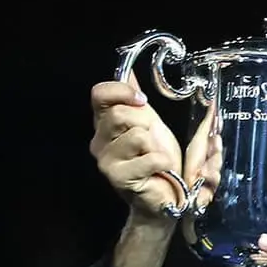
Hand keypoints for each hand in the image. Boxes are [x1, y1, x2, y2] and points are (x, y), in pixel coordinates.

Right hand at [89, 72, 218, 223]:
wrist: (167, 196)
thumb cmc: (158, 161)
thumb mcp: (150, 123)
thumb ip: (136, 100)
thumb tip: (127, 71)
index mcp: (104, 124)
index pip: (99, 94)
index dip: (122, 91)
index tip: (142, 100)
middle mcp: (99, 141)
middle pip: (121, 114)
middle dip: (147, 124)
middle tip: (153, 140)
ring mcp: (106, 161)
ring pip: (137, 136)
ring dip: (156, 146)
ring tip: (155, 158)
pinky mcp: (120, 178)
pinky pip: (150, 157)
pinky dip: (163, 162)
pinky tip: (160, 170)